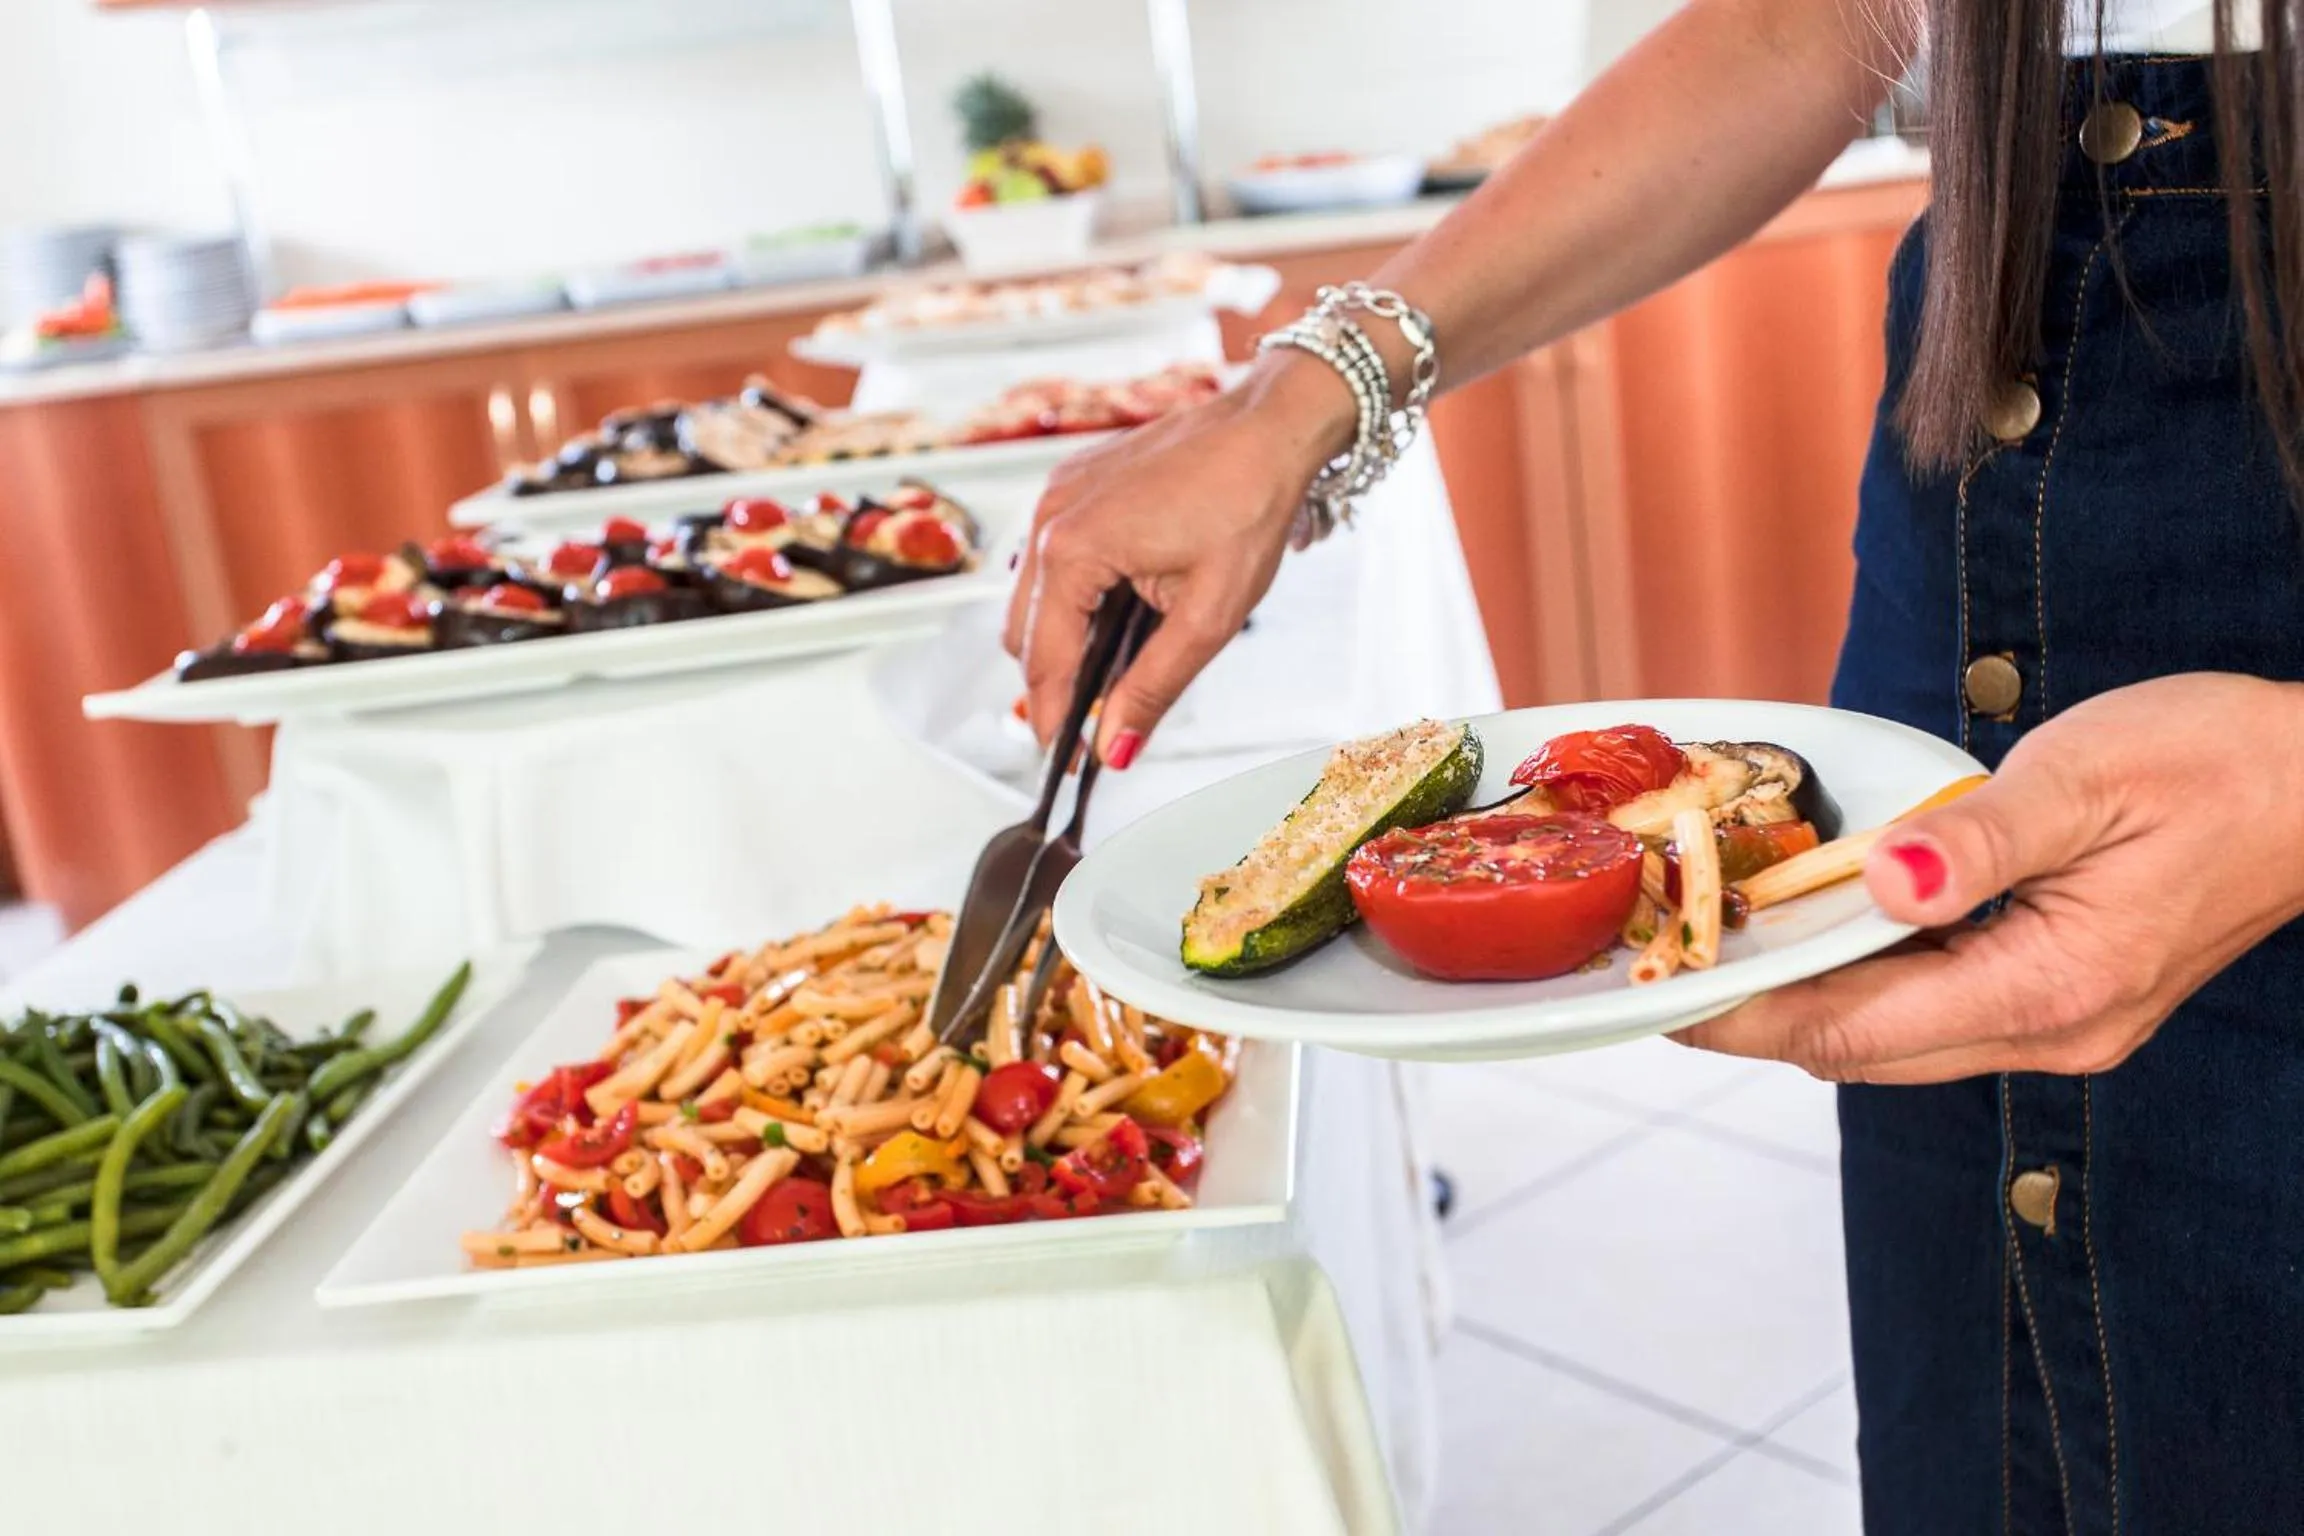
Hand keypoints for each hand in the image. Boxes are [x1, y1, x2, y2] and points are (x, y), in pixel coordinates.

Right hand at [1002, 356, 1349, 764]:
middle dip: (1053, 684)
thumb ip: (1153, 687)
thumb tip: (1114, 749)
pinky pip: (1053, 557)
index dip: (1055, 720)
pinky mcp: (1075, 483)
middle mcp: (1049, 517)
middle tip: (1093, 728)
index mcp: (1072, 549)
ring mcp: (1057, 494)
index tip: (1068, 762)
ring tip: (1112, 674)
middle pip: (1025, 633)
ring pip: (1034, 596)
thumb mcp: (1209, 614)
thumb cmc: (1250, 503)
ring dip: (1063, 640)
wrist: (1272, 425)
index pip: (1045, 661)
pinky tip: (1120, 614)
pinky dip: (1074, 597)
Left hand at [1674, 674, 2303, 1082]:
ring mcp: (2064, 1025)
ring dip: (1809, 1002)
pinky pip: (1937, 1010)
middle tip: (1669, 969)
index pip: (1855, 1029)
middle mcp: (2054, 1031)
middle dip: (1758, 1017)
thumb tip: (1882, 881)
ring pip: (1896, 1039)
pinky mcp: (2067, 999)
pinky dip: (1866, 983)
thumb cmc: (2218, 764)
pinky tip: (1824, 934)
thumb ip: (1975, 840)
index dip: (1748, 1018)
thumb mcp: (2085, 778)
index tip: (1665, 995)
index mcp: (2051, 987)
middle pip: (1862, 1051)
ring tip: (1724, 950)